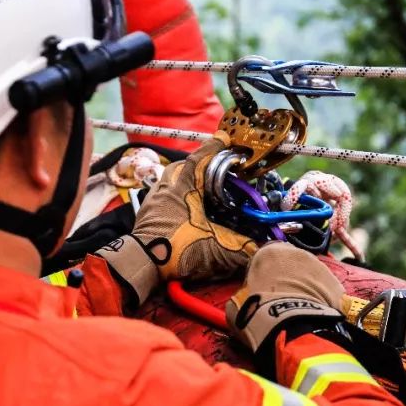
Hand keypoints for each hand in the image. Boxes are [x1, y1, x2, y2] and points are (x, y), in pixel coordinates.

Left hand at [97, 135, 256, 304]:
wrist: (141, 265)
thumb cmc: (176, 250)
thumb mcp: (216, 250)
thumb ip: (243, 250)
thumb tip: (265, 249)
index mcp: (183, 187)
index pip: (200, 159)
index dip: (214, 149)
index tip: (225, 139)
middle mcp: (166, 187)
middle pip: (183, 167)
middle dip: (198, 166)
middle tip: (213, 170)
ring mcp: (153, 199)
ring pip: (170, 180)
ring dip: (185, 181)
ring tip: (201, 190)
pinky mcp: (146, 213)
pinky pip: (163, 196)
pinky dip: (176, 197)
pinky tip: (186, 210)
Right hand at [225, 242, 345, 352]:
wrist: (291, 328)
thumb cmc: (258, 312)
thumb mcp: (237, 303)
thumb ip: (243, 293)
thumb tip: (246, 299)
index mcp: (269, 251)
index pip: (264, 256)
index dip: (262, 273)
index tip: (260, 288)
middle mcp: (296, 252)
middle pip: (290, 263)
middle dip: (287, 277)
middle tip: (281, 299)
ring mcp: (320, 266)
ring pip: (310, 275)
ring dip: (305, 287)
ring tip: (298, 308)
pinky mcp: (336, 283)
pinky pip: (326, 289)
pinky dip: (322, 299)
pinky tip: (313, 313)